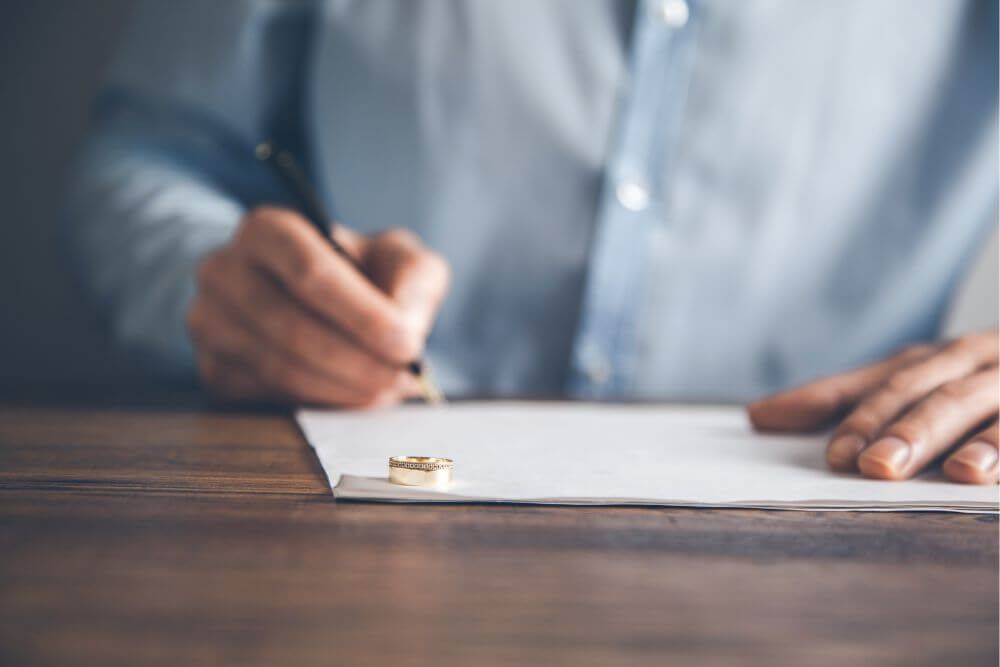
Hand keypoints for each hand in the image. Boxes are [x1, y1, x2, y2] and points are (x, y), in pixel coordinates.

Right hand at [187, 206, 449, 407]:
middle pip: (293, 327)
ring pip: (280, 368)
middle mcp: (224, 270)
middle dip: (358, 361)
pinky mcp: (214, 369)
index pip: (310, 272)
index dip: (362, 315)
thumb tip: (405, 329)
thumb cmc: (360, 275)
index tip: (407, 345)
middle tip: (402, 379)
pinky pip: (268, 396)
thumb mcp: (398, 259)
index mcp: (267, 229)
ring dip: (343, 388)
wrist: (312, 301)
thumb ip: (414, 280)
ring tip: (386, 389)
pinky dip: (320, 403)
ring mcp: (210, 322)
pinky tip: (352, 395)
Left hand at [748, 330, 998, 483]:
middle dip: (897, 427)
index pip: (880, 384)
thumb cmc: (975, 378)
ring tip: (941, 470)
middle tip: (869, 465)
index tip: (833, 457)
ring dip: (960, 437)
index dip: (853, 415)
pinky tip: (987, 473)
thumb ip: (842, 400)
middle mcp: (970, 360)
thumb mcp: (915, 382)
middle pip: (927, 391)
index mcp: (930, 358)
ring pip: (978, 403)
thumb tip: (756, 416)